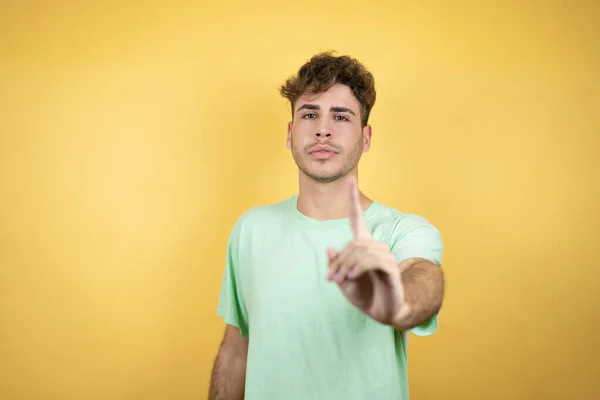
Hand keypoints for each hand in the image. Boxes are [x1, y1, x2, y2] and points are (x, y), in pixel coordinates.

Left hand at [326, 177, 404, 323]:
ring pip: (361, 251)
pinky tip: (351, 277)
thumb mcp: (343, 281)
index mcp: (363, 246)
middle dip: (339, 260)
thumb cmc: (364, 294)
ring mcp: (385, 257)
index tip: (350, 180)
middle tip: (331, 278)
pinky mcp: (391, 269)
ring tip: (339, 280)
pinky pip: (372, 261)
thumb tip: (330, 247)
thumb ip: (336, 265)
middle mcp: (376, 247)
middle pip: (353, 243)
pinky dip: (358, 268)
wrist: (383, 313)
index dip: (353, 199)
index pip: (357, 218)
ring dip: (346, 266)